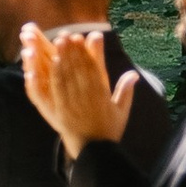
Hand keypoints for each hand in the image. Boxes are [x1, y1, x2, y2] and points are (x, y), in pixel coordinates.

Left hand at [20, 19, 135, 153]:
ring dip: (64, 57)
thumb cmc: (108, 131)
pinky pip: (58, 88)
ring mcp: (75, 102)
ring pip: (69, 75)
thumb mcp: (121, 111)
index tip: (84, 36)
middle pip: (81, 68)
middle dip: (74, 49)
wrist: (96, 153)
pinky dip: (55, 73)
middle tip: (67, 34)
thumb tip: (134, 74)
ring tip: (58, 41)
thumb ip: (126, 91)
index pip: (96, 67)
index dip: (89, 51)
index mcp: (103, 94)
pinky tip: (51, 62)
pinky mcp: (63, 109)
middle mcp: (90, 95)